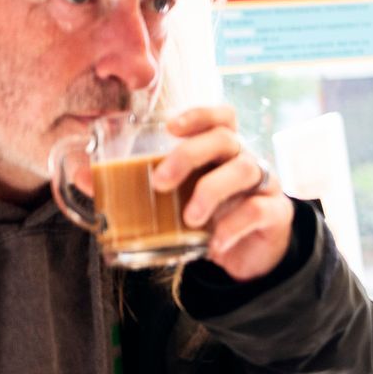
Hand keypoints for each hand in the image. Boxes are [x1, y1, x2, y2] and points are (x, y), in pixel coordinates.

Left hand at [153, 106, 293, 280]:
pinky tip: (214, 243)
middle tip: (160, 182)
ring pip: (244, 169)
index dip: (199, 115)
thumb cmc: (211, 221)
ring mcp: (265, 185)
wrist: (249, 258)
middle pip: (225, 138)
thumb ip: (157, 190)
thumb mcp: (184, 201)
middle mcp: (246, 160)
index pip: (222, 118)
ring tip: (190, 219)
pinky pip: (258, 209)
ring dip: (210, 191)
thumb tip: (95, 183)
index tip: (169, 128)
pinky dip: (232, 226)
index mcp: (224, 152)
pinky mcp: (277, 212)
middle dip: (189, 155)